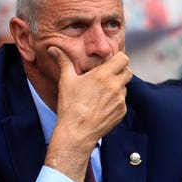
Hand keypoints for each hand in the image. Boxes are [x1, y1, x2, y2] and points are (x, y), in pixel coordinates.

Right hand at [45, 46, 131, 181]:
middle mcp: (115, 86)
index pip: (123, 59)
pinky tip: (102, 106)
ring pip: (125, 87)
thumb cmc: (70, 106)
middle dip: (120, 72)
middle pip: (128, 72)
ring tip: (101, 93)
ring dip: (117, 87)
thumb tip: (53, 48)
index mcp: (103, 75)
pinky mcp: (122, 112)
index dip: (118, 59)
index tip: (109, 63)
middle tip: (107, 76)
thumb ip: (63, 62)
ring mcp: (120, 100)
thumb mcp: (66, 81)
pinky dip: (116, 101)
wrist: (76, 132)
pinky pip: (123, 102)